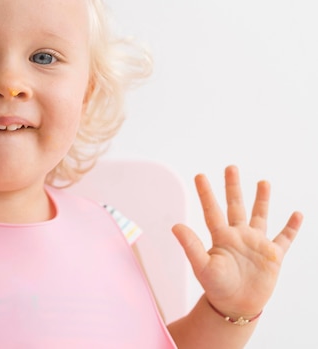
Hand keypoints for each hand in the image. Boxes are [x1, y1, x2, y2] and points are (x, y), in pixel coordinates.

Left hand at [172, 165, 302, 318]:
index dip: (206, 193)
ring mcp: (256, 244)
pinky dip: (291, 227)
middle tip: (230, 167)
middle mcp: (238, 235)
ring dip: (262, 199)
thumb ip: (190, 245)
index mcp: (220, 236)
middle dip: (233, 187)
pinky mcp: (272, 255)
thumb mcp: (202, 265)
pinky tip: (297, 214)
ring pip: (260, 216)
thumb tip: (175, 225)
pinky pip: (284, 238)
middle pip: (235, 206)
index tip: (200, 175)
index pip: (212, 210)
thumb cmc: (216, 287)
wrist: (236, 306)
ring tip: (263, 181)